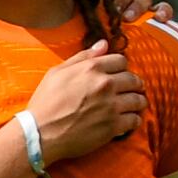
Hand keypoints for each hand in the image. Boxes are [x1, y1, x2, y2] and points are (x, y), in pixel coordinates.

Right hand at [25, 47, 147, 170]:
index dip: (120, 67)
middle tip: (127, 91)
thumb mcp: (56, 73)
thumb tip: (103, 44)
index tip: (117, 75)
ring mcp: (111, 106)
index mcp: (91, 69)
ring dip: (136, 102)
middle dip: (132, 84)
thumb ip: (82, 57)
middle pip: (134, 80)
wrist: (39, 133)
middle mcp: (105, 84)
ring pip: (138, 100)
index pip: (121, 60)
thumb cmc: (45, 102)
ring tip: (129, 106)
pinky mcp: (113, 125)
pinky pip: (135, 120)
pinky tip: (125, 120)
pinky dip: (132, 120)